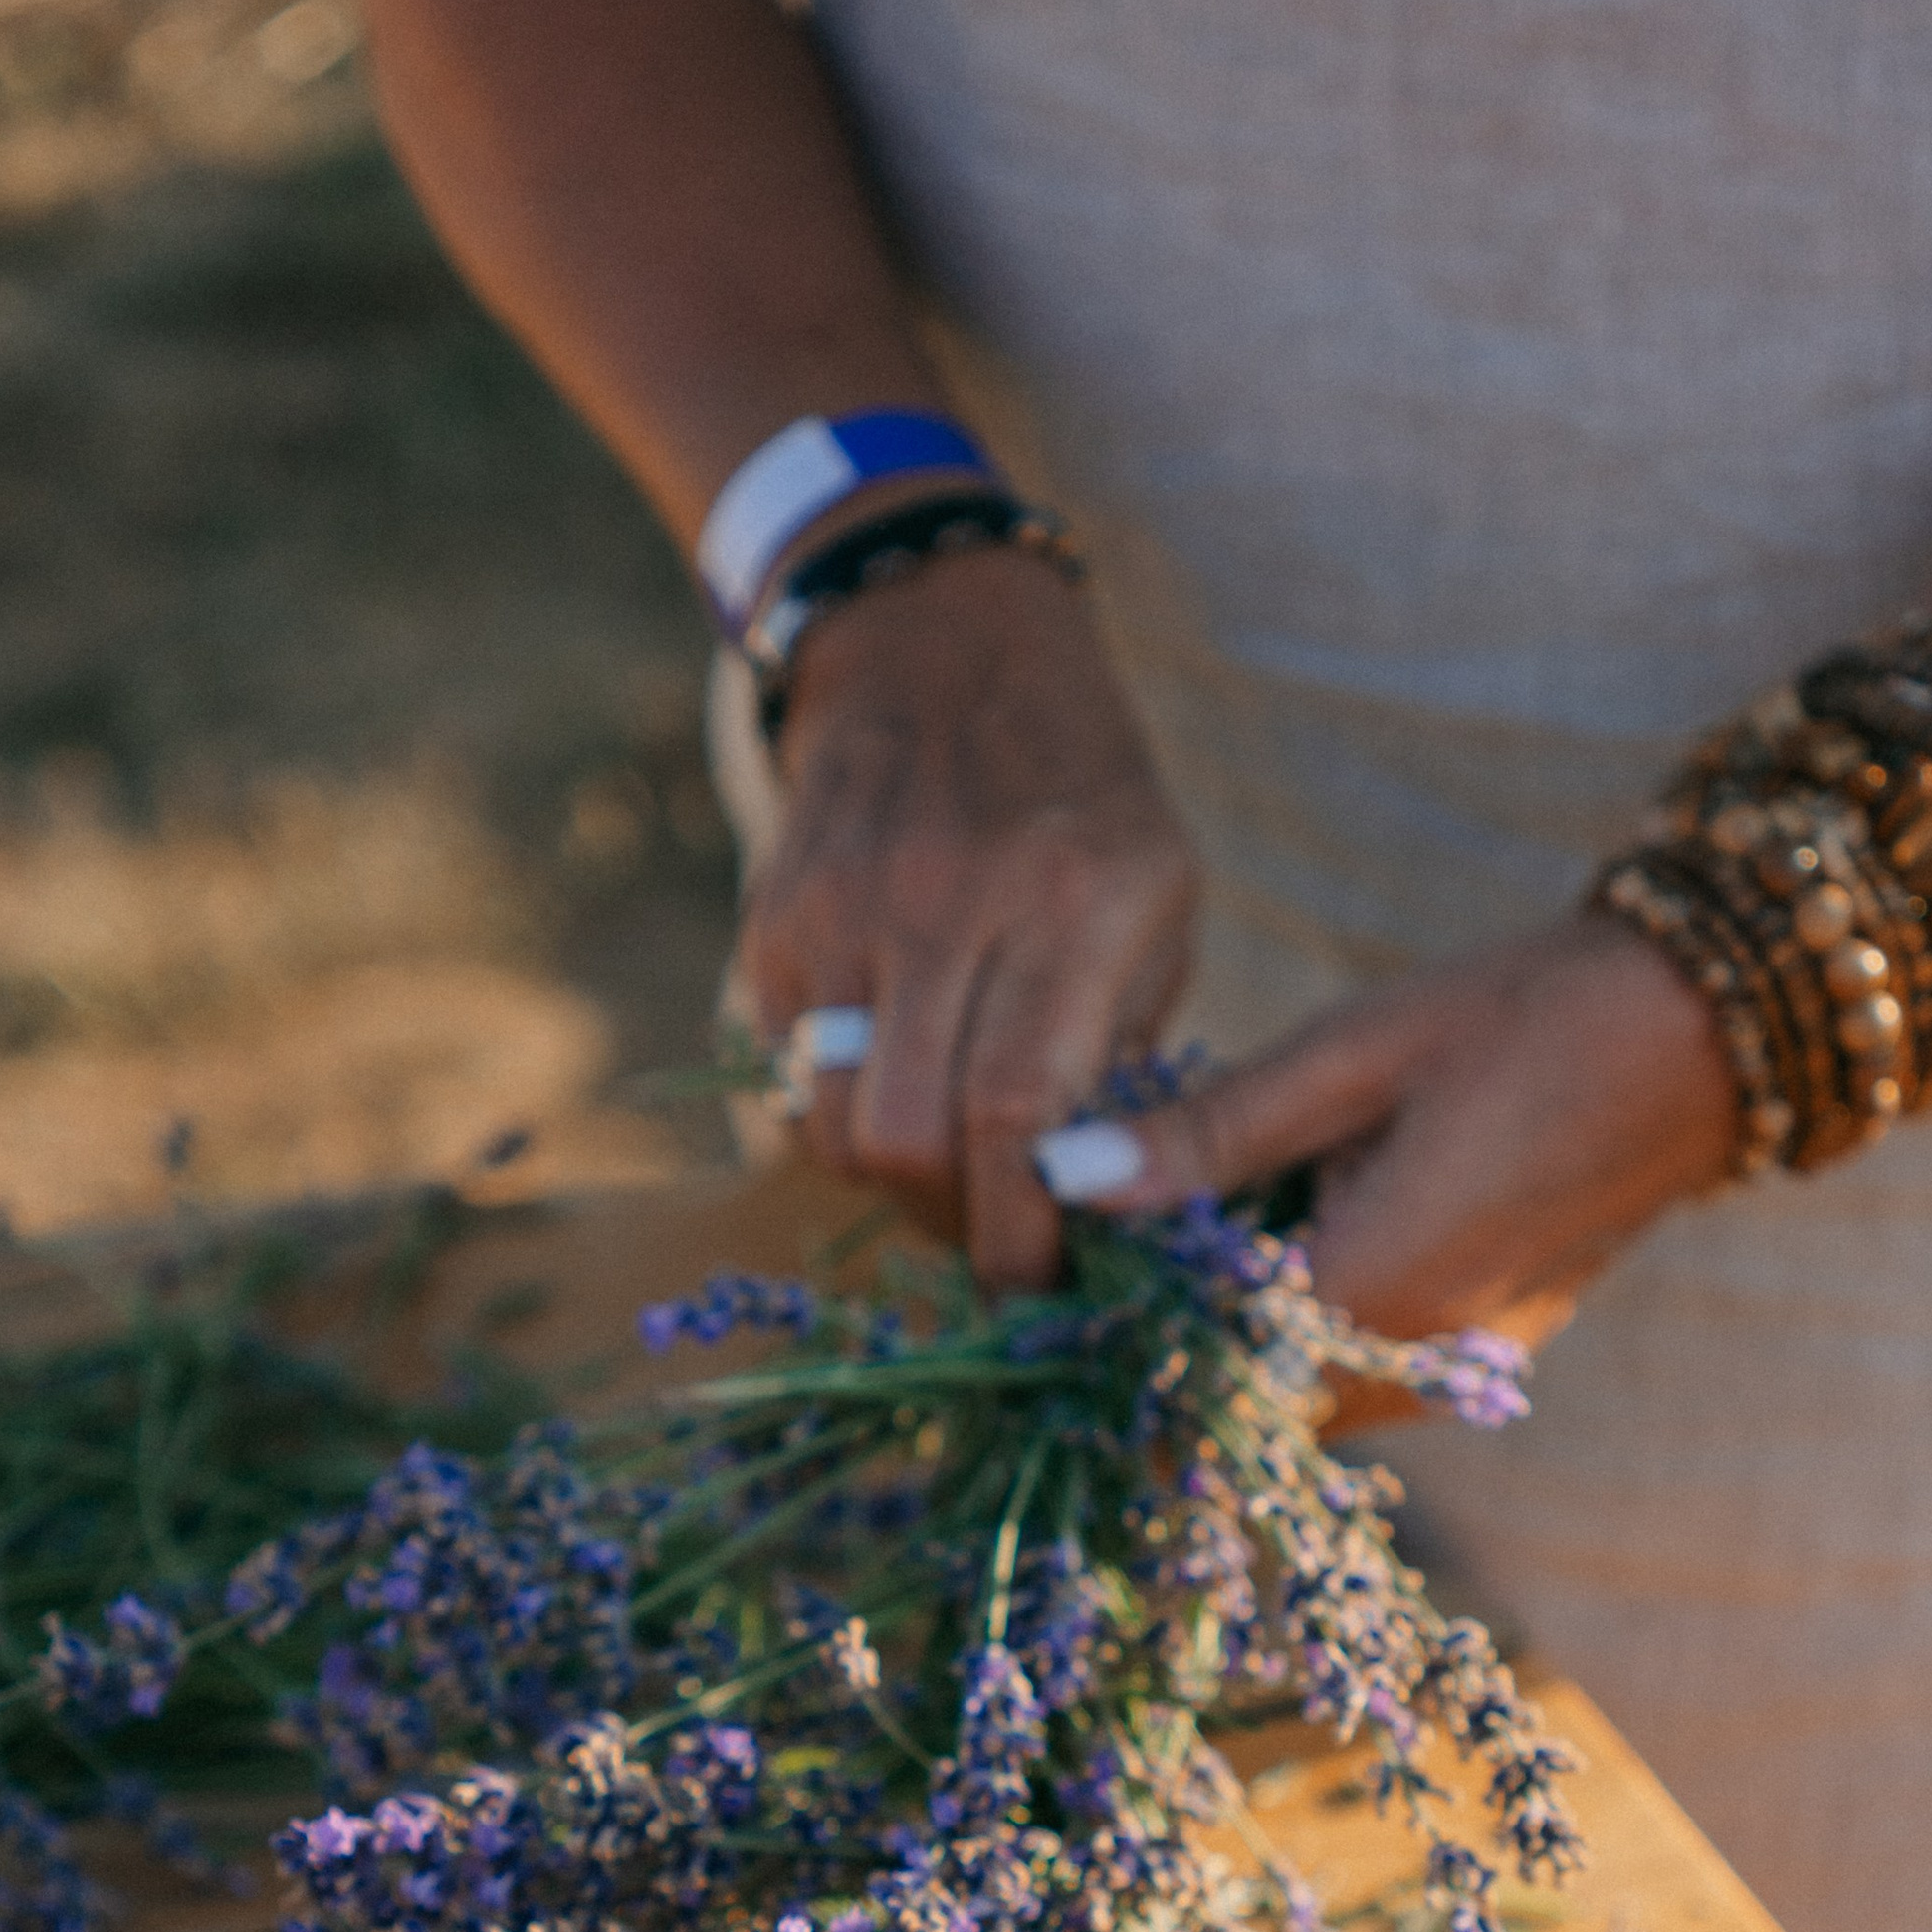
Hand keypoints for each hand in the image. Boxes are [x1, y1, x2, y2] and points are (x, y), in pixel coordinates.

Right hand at [735, 544, 1197, 1287]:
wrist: (938, 644)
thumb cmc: (1083, 798)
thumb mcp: (1158, 900)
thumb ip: (1126, 1052)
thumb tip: (1089, 1211)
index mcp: (1078, 896)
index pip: (1019, 1112)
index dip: (1020, 1229)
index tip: (1043, 1288)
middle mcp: (949, 898)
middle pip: (906, 1136)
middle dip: (950, 1225)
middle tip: (992, 1247)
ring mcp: (844, 905)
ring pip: (830, 1122)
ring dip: (891, 1184)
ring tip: (948, 1180)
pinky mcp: (772, 918)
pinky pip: (786, 1074)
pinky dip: (837, 1116)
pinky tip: (895, 1094)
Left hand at [1070, 916, 1740, 1353]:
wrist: (1700, 1031)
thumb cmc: (1521, 1016)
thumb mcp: (1352, 1053)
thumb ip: (1209, 1131)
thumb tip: (1063, 1175)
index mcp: (1375, 1297)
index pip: (1197, 1382)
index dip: (1115, 1350)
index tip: (1057, 1292)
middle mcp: (1418, 1369)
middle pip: (1241, 1406)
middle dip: (1166, 1344)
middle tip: (1110, 1245)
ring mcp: (1462, 1374)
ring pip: (1299, 1399)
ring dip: (1235, 1336)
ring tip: (1188, 1229)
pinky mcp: (1486, 1355)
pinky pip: (1358, 1372)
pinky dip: (1302, 1324)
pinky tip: (1280, 1233)